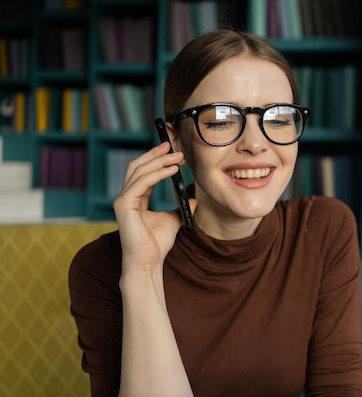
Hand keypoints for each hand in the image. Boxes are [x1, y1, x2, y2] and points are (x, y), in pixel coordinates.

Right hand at [113, 142, 196, 273]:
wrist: (148, 263)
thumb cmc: (157, 244)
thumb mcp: (173, 220)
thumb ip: (181, 207)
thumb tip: (194, 198)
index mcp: (135, 198)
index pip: (143, 172)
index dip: (157, 159)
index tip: (173, 151)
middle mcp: (126, 197)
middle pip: (138, 166)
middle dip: (156, 154)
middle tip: (173, 145)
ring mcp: (123, 200)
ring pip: (139, 171)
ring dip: (160, 161)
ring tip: (178, 156)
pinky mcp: (124, 205)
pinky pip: (142, 182)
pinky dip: (158, 174)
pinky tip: (173, 170)